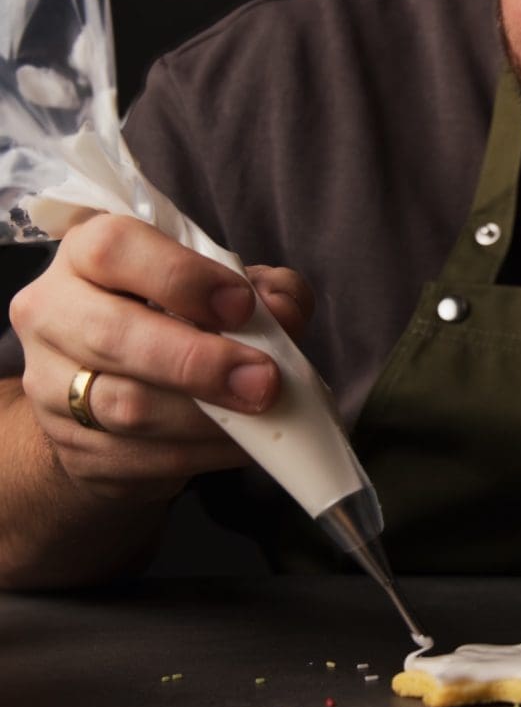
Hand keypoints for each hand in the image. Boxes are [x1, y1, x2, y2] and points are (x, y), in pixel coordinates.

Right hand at [9, 214, 313, 502]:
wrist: (111, 402)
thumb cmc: (175, 324)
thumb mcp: (219, 289)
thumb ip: (264, 289)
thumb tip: (283, 311)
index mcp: (84, 254)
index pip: (115, 249)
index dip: (181, 277)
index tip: (242, 305)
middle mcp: (51, 313)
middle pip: (112, 335)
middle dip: (198, 361)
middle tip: (264, 379)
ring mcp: (50, 387)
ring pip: (125, 407)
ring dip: (207, 417)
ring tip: (262, 413)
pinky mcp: (71, 448)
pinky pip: (140, 458)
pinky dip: (201, 454)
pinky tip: (239, 444)